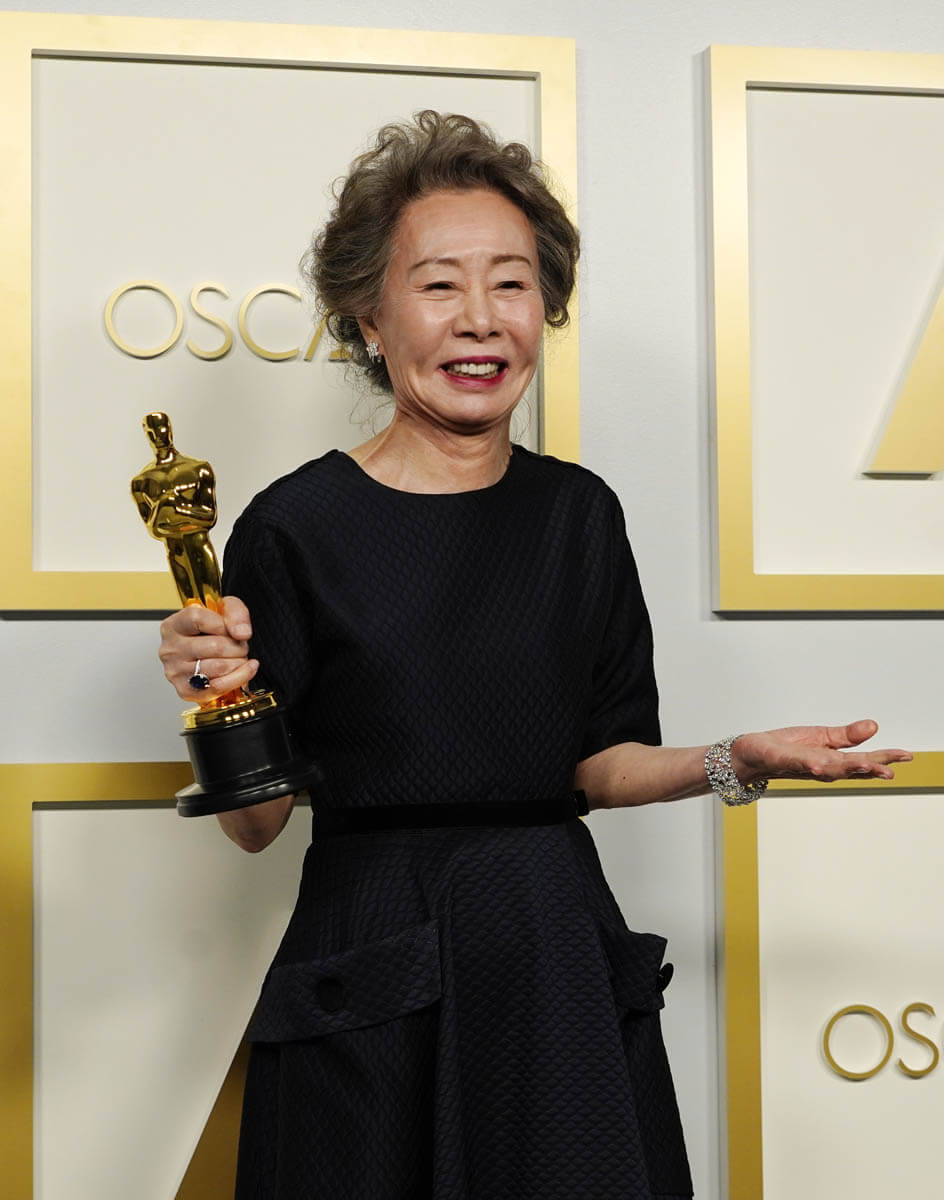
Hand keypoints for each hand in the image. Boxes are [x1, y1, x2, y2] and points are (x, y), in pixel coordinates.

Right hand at [158, 595, 258, 700]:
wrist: (208, 655)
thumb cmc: (211, 633)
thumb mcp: (223, 609)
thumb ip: (234, 611)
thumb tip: (241, 632)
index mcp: (174, 626)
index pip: (197, 619)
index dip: (223, 624)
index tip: (235, 629)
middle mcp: (171, 649)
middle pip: (215, 646)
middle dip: (238, 646)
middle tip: (241, 646)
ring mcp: (176, 672)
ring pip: (219, 667)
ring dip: (239, 662)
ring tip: (239, 658)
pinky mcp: (186, 690)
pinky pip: (218, 687)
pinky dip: (239, 678)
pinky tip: (245, 670)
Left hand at [730, 720, 911, 783]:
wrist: (750, 754)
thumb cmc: (785, 747)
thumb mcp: (820, 737)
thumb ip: (846, 735)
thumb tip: (874, 726)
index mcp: (832, 760)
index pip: (863, 759)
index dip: (885, 758)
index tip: (907, 756)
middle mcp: (820, 766)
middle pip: (850, 767)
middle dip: (870, 769)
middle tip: (890, 771)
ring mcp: (801, 764)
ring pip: (828, 768)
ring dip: (845, 769)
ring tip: (864, 766)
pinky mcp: (782, 758)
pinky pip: (797, 762)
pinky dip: (809, 763)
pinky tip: (819, 763)